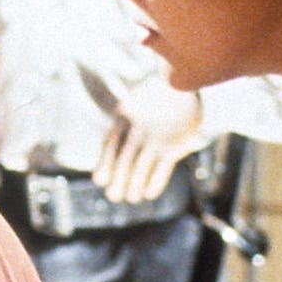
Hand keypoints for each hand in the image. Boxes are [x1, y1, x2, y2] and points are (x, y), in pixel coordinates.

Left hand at [94, 74, 202, 203]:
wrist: (182, 83)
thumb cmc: (154, 95)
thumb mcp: (132, 105)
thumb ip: (123, 126)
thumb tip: (112, 151)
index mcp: (122, 118)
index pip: (110, 147)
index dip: (104, 165)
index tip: (99, 180)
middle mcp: (136, 130)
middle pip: (122, 161)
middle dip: (117, 181)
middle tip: (113, 197)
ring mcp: (155, 138)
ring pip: (140, 169)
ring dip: (134, 186)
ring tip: (131, 198)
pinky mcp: (174, 145)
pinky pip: (161, 169)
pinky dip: (154, 183)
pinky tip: (149, 194)